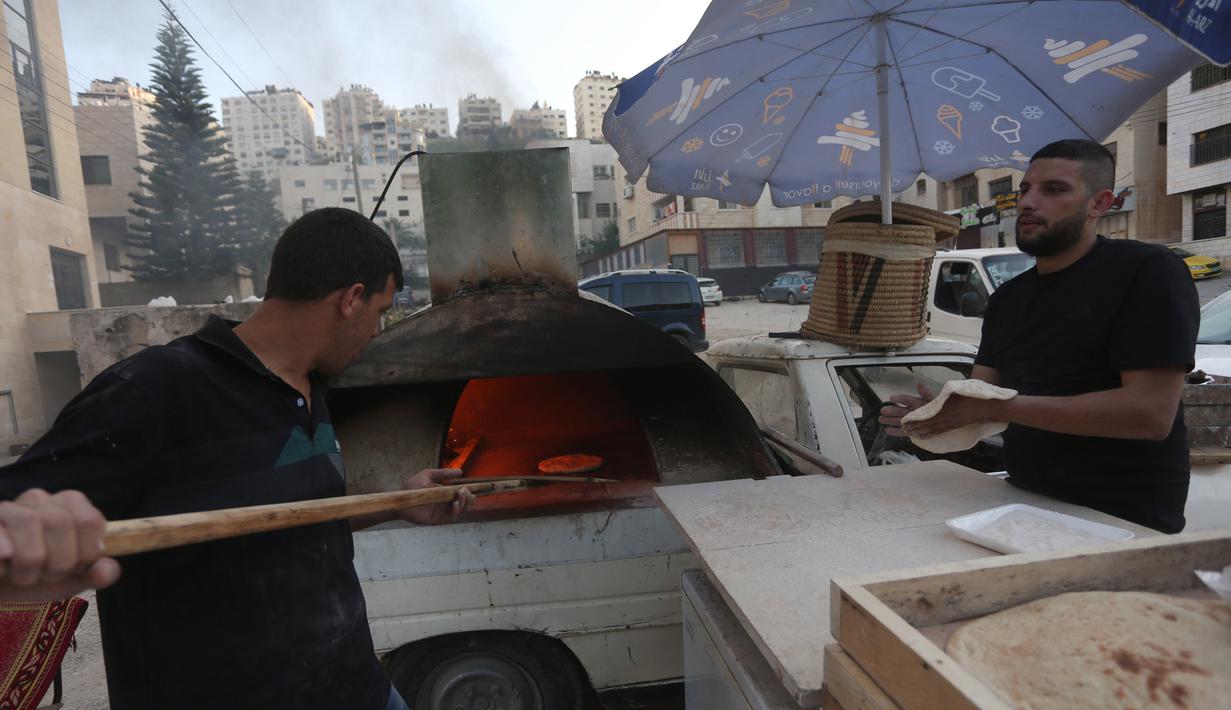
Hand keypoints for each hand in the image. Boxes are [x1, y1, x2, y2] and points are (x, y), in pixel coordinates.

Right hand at [0, 489, 119, 601]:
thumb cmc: (36, 579)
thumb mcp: (72, 580)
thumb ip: (97, 574)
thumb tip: (106, 570)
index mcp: (69, 506)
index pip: (90, 520)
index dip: (86, 553)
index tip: (75, 569)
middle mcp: (40, 500)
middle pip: (61, 522)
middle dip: (59, 562)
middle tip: (46, 576)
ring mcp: (7, 509)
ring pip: (29, 522)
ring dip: (29, 563)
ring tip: (24, 576)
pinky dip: (2, 562)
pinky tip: (3, 571)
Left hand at [397, 469, 475, 524]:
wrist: (400, 499)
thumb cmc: (413, 487)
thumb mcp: (429, 475)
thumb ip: (443, 473)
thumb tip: (460, 471)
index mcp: (446, 494)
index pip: (462, 495)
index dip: (469, 493)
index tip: (473, 488)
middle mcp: (446, 504)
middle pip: (464, 504)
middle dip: (468, 498)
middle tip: (466, 491)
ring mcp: (442, 512)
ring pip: (459, 511)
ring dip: (464, 503)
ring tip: (461, 495)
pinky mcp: (437, 519)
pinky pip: (450, 517)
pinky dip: (455, 511)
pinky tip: (455, 504)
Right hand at [878, 384, 935, 436]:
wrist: (946, 420)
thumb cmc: (940, 409)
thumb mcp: (934, 400)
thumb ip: (926, 393)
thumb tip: (920, 385)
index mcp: (916, 402)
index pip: (906, 399)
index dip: (899, 399)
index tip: (892, 398)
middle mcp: (912, 411)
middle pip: (899, 411)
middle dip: (891, 411)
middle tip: (883, 410)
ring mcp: (911, 421)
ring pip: (899, 421)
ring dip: (890, 420)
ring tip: (881, 419)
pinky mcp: (912, 430)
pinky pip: (903, 431)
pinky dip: (895, 431)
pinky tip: (888, 430)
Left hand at [901, 394, 998, 438]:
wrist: (988, 406)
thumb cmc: (973, 395)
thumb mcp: (957, 389)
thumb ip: (944, 391)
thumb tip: (926, 388)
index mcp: (947, 405)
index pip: (927, 412)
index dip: (916, 416)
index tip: (906, 417)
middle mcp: (947, 415)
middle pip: (927, 421)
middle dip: (914, 424)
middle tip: (903, 427)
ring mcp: (951, 422)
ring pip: (932, 427)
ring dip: (920, 431)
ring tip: (908, 433)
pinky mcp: (954, 426)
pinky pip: (940, 431)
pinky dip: (930, 434)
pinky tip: (922, 437)